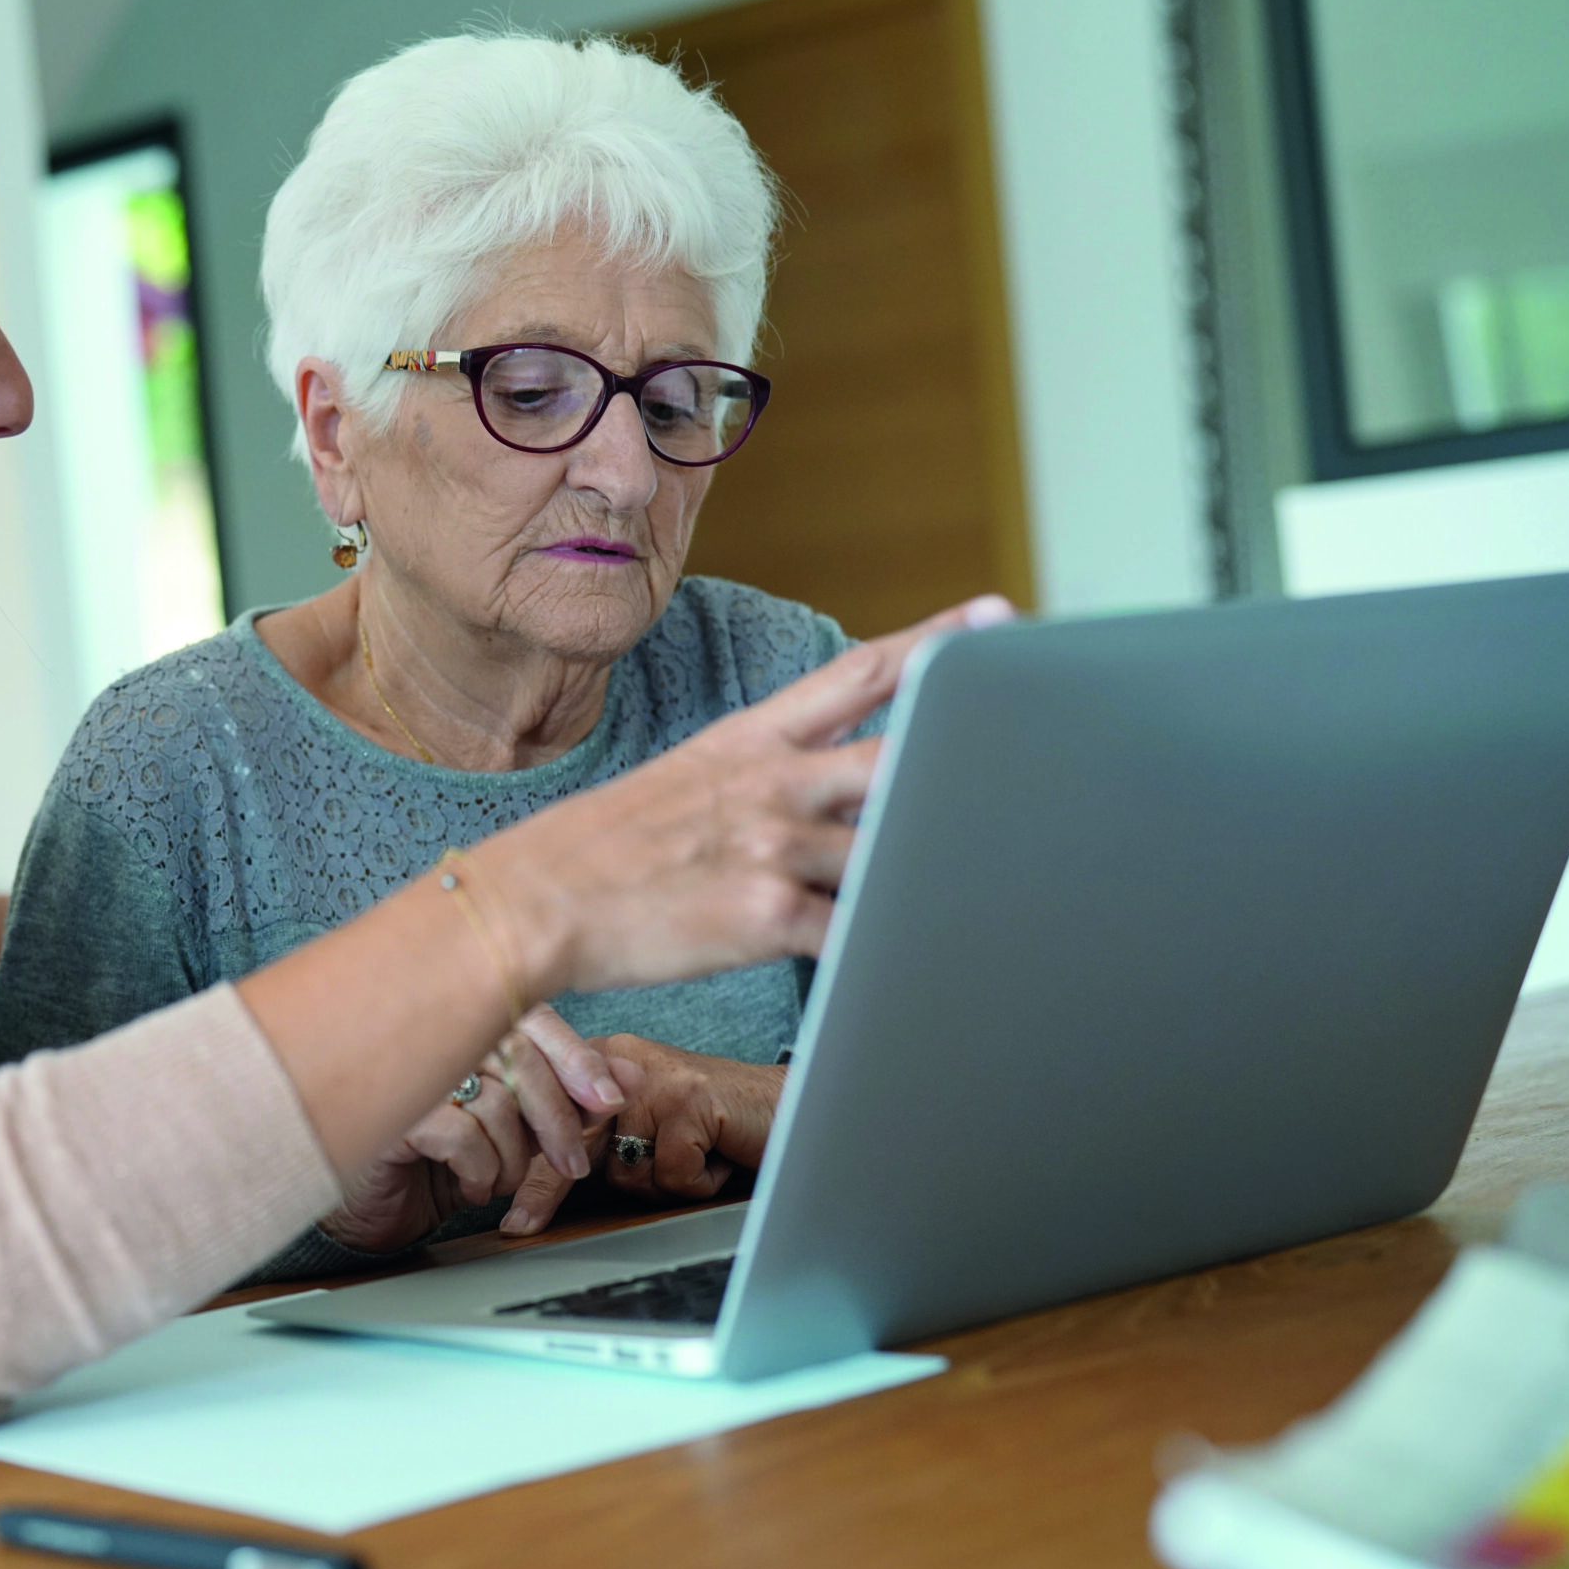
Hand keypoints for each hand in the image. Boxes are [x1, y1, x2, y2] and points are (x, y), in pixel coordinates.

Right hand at [317, 1006, 623, 1254]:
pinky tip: (470, 1184)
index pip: (535, 1021)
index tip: (610, 1100)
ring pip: (497, 1103)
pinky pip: (461, 1136)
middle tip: (571, 1164)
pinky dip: (479, 1171)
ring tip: (500, 1179)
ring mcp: (412, 1071)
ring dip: (513, 1157)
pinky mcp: (393, 1112)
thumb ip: (570, 1097)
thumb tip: (632, 1074)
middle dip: (557, 1120)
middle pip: (523, 1062)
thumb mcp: (516, 1130)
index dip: (577, 1058)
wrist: (372, 1206)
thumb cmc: (441, 1159)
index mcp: (467, 1027)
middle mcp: (438, 1037)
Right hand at [477, 596, 1016, 998]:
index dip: (936, 641)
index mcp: (748, 741)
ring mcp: (771, 844)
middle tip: (1038, 742)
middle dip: (972, 748)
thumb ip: (755, 777)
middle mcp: (770, 782)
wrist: (530, 898)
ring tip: (990, 880)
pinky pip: (852, 930)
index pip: (858, 673)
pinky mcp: (765, 914)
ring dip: (930, 868)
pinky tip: (916, 953)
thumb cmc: (594, 849)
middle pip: (900, 753)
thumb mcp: (678, 782)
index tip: (996, 615)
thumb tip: (812, 785)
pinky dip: (886, 943)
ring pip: (889, 849)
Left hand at [499, 1035, 784, 1233]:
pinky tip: (717, 1155)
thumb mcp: (640, 1131)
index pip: (548, 1116)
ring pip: (626, 1168)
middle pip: (569, 1139)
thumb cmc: (710, 1125)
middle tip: (521, 1226)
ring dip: (661, 1183)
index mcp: (601, 1060)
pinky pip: (671, 1173)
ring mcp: (654, 1078)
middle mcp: (621, 1059)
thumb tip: (533, 1192)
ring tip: (692, 1158)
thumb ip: (595, 1143)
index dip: (529, 1167)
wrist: (782, 1108)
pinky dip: (697, 1182)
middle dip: (549, 1188)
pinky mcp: (688, 1099)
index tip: (512, 1216)